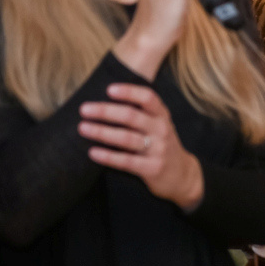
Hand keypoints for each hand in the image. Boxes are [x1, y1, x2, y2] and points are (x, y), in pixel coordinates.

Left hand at [79, 83, 204, 210]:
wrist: (182, 175)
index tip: (109, 89)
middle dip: (105, 111)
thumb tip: (105, 101)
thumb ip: (141, 113)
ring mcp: (158, 150)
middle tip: (84, 109)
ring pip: (126, 138)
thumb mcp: (158, 126)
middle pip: (131, 116)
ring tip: (83, 128)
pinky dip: (108, 156)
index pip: (148, 98)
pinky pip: (126, 161)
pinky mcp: (152, 168)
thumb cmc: (161, 145)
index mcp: (162, 116)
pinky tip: (92, 152)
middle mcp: (162, 130)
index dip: (129, 92)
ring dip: (102, 132)